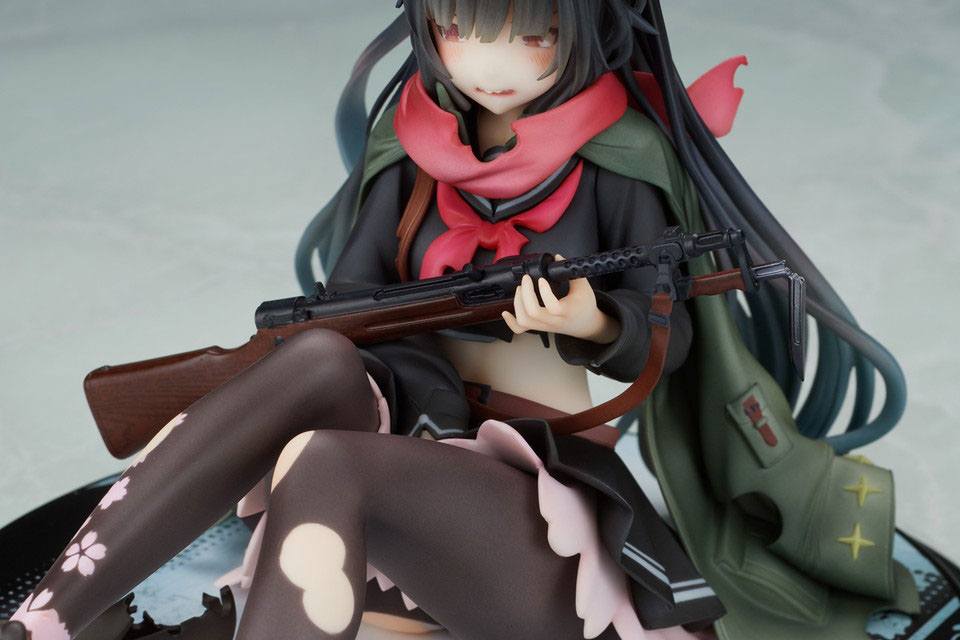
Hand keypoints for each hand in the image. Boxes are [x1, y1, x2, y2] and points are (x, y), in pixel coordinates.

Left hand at [501, 257, 619, 343]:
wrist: (585, 324)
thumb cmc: (584, 305)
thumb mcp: (583, 287)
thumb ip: (570, 272)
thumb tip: (557, 257)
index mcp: (566, 311)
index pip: (552, 306)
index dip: (544, 292)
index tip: (541, 279)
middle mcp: (554, 321)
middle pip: (533, 313)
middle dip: (525, 294)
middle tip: (526, 280)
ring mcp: (544, 326)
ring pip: (524, 321)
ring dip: (518, 304)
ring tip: (520, 290)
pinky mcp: (539, 328)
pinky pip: (521, 329)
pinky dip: (511, 322)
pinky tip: (506, 312)